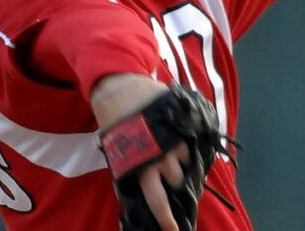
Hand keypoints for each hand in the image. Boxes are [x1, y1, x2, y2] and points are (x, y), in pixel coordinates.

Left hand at [91, 73, 189, 230]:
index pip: (157, 201)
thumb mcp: (118, 151)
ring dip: (179, 160)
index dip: (167, 219)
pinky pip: (190, 142)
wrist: (120, 87)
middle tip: (168, 171)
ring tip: (168, 147)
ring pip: (185, 161)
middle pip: (177, 181)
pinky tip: (175, 135)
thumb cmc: (115, 122)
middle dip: (175, 180)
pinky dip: (184, 143)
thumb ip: (131, 170)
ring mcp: (174, 140)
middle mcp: (161, 157)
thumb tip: (136, 190)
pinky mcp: (183, 124)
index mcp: (142, 167)